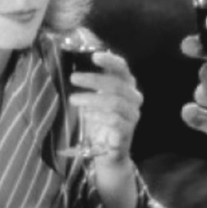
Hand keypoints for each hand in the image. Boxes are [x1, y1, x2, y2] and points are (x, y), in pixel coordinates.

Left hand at [66, 48, 142, 168]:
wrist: (108, 150)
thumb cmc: (100, 119)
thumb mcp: (96, 98)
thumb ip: (92, 82)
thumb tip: (75, 66)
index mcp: (127, 86)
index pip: (123, 69)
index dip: (111, 61)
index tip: (94, 56)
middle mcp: (133, 98)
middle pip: (117, 84)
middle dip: (94, 79)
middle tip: (73, 78)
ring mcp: (132, 115)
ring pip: (114, 102)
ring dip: (91, 99)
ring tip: (73, 99)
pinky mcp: (127, 131)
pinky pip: (114, 120)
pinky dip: (98, 116)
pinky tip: (86, 115)